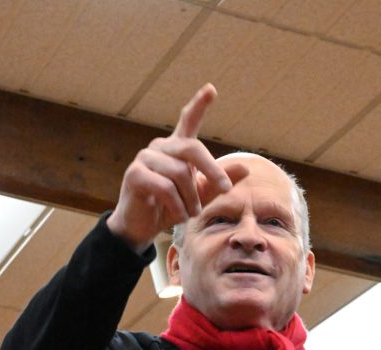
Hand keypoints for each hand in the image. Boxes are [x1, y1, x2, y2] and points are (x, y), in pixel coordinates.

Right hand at [107, 83, 247, 249]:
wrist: (142, 228)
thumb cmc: (170, 208)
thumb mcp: (200, 196)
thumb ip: (219, 182)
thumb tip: (246, 168)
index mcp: (176, 148)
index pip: (188, 121)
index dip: (199, 105)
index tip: (211, 89)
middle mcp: (160, 147)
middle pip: (193, 149)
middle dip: (213, 170)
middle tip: (225, 189)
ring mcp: (145, 158)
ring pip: (180, 173)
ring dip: (191, 199)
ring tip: (189, 213)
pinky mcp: (135, 174)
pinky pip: (165, 188)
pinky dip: (177, 206)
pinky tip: (177, 216)